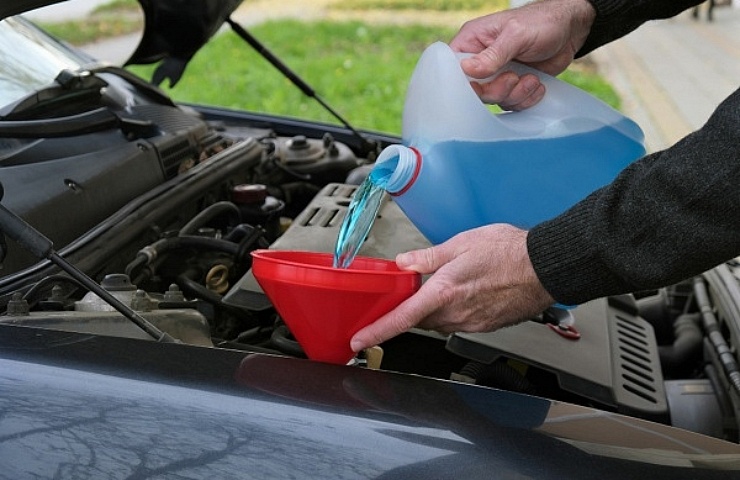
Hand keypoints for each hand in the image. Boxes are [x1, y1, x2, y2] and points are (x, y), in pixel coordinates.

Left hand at [350, 224, 554, 351]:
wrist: (546, 267)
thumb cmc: (510, 251)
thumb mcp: (462, 243)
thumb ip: (428, 257)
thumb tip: (404, 262)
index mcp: (444, 292)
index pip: (401, 318)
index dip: (377, 331)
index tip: (359, 340)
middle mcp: (456, 313)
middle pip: (419, 321)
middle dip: (410, 310)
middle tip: (409, 292)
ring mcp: (472, 322)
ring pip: (439, 322)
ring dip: (433, 309)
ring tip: (444, 286)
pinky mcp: (485, 326)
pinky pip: (459, 323)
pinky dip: (453, 311)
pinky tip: (465, 293)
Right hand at [449, 0, 595, 109]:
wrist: (570, 29)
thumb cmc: (541, 21)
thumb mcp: (516, 35)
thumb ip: (492, 55)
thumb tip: (466, 70)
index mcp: (473, 42)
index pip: (453, 68)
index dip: (463, 82)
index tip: (480, 85)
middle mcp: (481, 60)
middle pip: (474, 91)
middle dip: (497, 90)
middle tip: (514, 78)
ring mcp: (497, 75)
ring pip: (494, 100)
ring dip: (516, 94)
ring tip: (532, 79)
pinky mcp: (513, 86)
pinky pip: (511, 103)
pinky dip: (526, 99)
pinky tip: (537, 85)